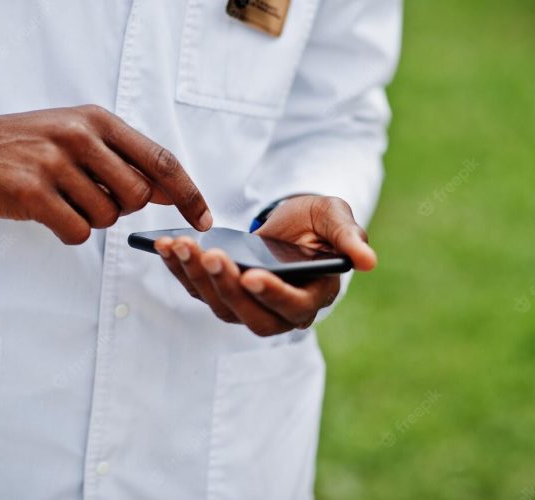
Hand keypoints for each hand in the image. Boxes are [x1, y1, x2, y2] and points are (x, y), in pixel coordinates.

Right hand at [0, 91, 211, 243]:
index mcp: (100, 121)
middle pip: (138, 196)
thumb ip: (126, 160)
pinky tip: (48, 213)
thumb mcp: (81, 135)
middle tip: (90, 196)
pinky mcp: (32, 191)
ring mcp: (56, 163)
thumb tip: (172, 192)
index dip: (189, 194)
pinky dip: (69, 232)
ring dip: (90, 219)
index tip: (205, 220)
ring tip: (61, 198)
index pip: (162, 161)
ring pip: (107, 217)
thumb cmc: (30, 142)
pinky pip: (78, 232)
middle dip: (122, 207)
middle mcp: (82, 136)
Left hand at [154, 196, 375, 335]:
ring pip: (220, 306)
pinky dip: (179, 269)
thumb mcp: (336, 219)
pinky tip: (165, 245)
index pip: (293, 307)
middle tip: (212, 255)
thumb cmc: (319, 222)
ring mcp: (247, 306)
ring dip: (198, 278)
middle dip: (227, 287)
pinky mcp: (222, 293)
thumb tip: (369, 261)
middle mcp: (279, 312)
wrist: (292, 223)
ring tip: (182, 245)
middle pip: (251, 316)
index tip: (253, 275)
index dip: (273, 295)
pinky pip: (198, 289)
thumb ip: (350, 238)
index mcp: (312, 297)